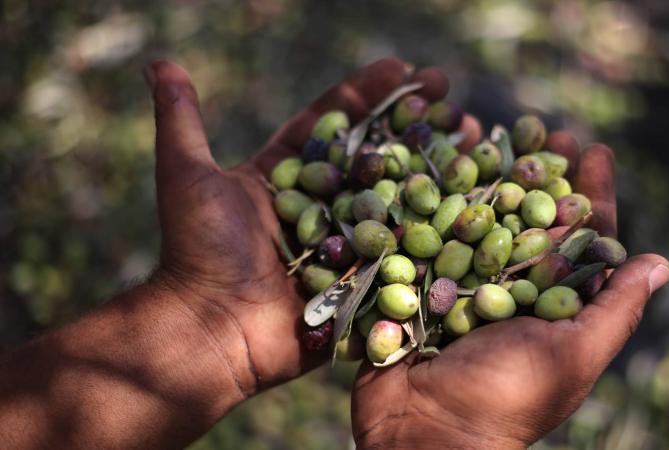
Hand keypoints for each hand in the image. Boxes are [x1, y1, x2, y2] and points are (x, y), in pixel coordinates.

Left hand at [145, 57, 454, 394]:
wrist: (212, 330)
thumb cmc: (197, 253)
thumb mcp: (188, 177)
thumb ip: (182, 121)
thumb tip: (160, 63)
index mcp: (291, 180)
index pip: (337, 126)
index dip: (370, 95)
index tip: (405, 67)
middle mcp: (325, 210)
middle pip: (379, 159)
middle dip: (419, 127)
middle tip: (456, 100)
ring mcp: (348, 248)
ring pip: (402, 202)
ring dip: (440, 172)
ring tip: (479, 142)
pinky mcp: (365, 283)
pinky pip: (407, 255)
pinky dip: (441, 233)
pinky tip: (479, 206)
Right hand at [351, 139, 668, 447]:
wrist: (425, 434)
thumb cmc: (507, 398)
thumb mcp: (573, 355)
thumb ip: (615, 310)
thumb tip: (662, 263)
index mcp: (552, 304)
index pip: (580, 238)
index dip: (590, 193)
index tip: (594, 149)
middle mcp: (509, 289)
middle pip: (529, 216)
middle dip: (539, 170)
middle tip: (544, 127)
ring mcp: (460, 284)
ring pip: (478, 214)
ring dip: (487, 170)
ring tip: (490, 126)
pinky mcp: (415, 284)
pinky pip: (423, 231)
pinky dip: (429, 194)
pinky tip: (436, 158)